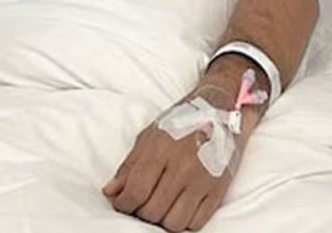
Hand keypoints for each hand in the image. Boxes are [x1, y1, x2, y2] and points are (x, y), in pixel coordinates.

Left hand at [102, 85, 255, 231]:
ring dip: (162, 220)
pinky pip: (196, 223)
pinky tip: (179, 208)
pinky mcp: (218, 191)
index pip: (136, 192)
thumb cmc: (182, 121)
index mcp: (161, 151)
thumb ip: (128, 166)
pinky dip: (184, 222)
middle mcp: (182, 168)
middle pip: (152, 211)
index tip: (122, 204)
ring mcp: (202, 181)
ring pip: (174, 223)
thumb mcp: (149, 135)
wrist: (221, 110)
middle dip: (141, 212)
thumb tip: (111, 192)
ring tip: (161, 207)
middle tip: (142, 204)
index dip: (123, 204)